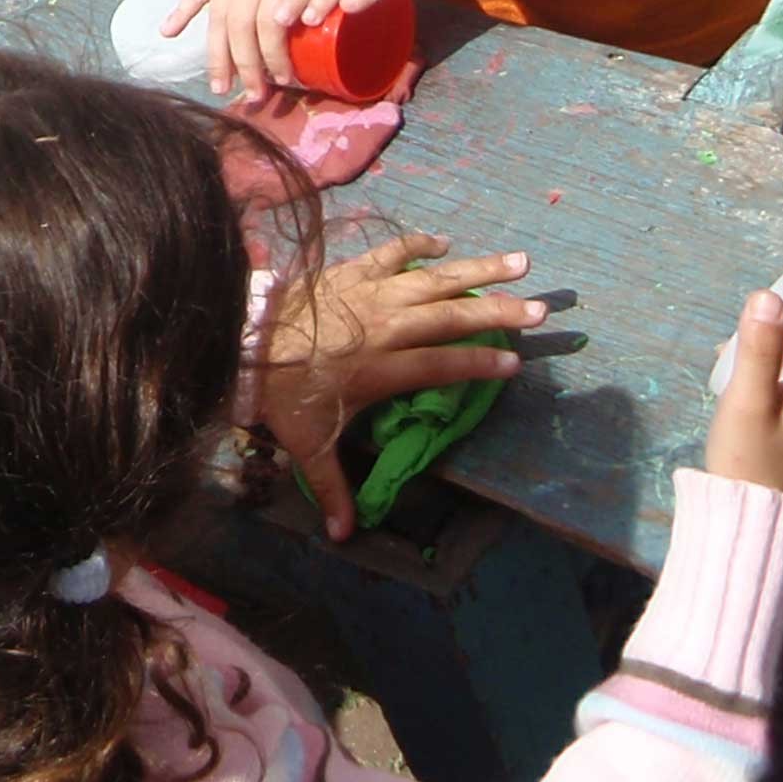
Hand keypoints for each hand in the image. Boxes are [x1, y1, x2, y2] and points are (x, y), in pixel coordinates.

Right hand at [157, 0, 336, 98]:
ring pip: (219, 18)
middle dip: (248, 67)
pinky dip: (181, 10)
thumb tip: (353, 33)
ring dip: (217, 54)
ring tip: (219, 85)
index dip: (278, 57)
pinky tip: (168, 33)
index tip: (287, 82)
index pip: (274, 26)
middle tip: (255, 96)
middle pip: (243, 29)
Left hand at [253, 235, 540, 539]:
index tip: (515, 364)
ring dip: (478, 270)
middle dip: (499, 313)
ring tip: (519, 261)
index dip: (478, 365)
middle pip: (451, 317)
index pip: (441, 367)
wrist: (242, 335)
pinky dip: (419, 244)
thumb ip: (331, 487)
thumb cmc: (281, 391)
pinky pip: (392, 252)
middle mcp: (385, 326)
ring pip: (433, 278)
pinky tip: (445, 244)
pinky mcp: (351, 270)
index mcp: (382, 368)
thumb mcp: (308, 444)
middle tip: (540, 310)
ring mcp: (370, 292)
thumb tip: (343, 538)